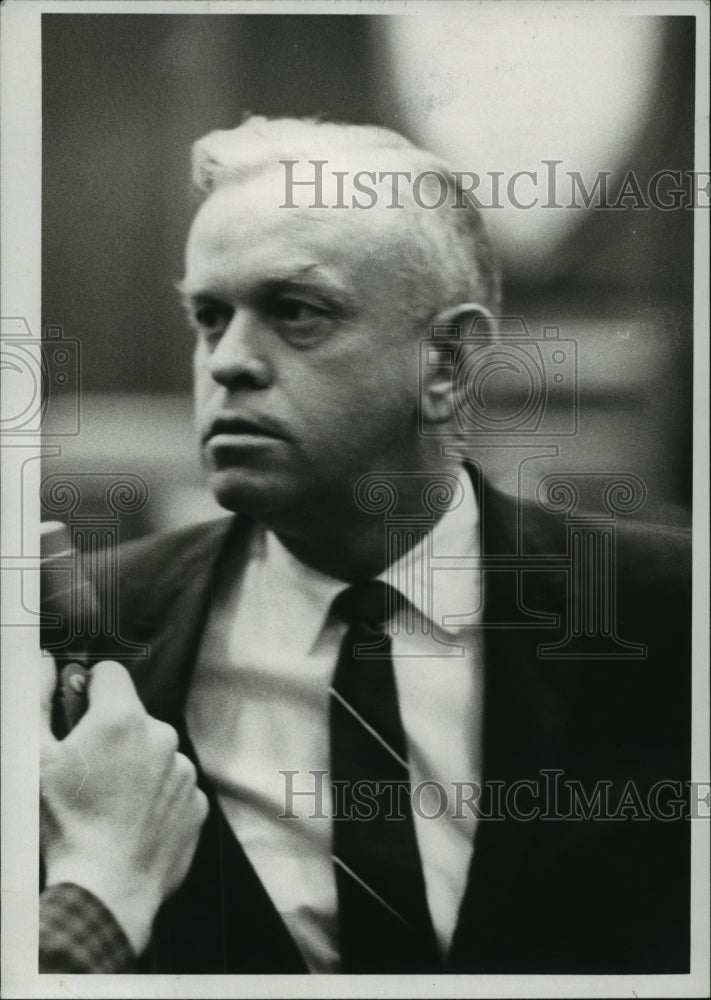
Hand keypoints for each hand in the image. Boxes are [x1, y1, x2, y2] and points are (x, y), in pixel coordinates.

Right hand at [40, 656, 208, 954]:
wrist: (104, 891)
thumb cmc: (64, 825)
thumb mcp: (33, 759)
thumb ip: (36, 700)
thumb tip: (44, 663)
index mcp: (123, 718)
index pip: (110, 674)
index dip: (88, 690)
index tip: (77, 715)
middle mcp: (162, 737)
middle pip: (132, 717)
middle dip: (110, 733)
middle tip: (86, 772)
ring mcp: (183, 772)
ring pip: (154, 752)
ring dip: (134, 766)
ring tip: (106, 803)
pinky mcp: (196, 804)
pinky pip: (172, 787)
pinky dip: (154, 797)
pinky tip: (128, 821)